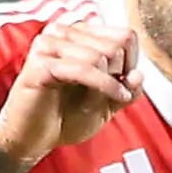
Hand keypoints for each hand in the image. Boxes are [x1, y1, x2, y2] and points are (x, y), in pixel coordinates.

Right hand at [0, 6, 142, 164]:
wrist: (32, 139)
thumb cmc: (64, 119)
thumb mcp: (106, 106)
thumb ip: (126, 89)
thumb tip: (139, 74)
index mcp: (78, 34)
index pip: (124, 36)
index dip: (132, 63)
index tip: (126, 84)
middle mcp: (62, 32)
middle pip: (115, 45)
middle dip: (121, 74)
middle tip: (115, 95)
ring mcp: (48, 45)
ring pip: (101, 56)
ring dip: (110, 84)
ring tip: (106, 102)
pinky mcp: (40, 63)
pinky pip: (84, 69)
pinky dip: (104, 85)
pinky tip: (114, 98)